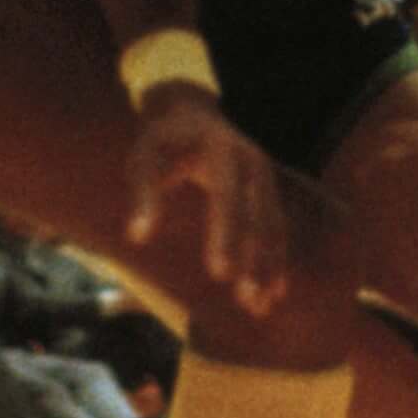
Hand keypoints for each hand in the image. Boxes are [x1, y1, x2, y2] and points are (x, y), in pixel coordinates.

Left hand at [124, 84, 286, 311]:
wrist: (192, 111)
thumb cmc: (164, 139)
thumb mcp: (146, 154)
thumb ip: (144, 192)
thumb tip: (139, 236)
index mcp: (224, 151)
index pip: (228, 197)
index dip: (226, 234)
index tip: (219, 273)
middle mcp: (254, 163)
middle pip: (258, 217)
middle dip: (255, 260)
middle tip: (247, 299)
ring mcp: (266, 178)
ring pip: (273, 226)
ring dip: (270, 266)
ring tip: (261, 306)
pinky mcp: (268, 192)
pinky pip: (277, 228)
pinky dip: (276, 259)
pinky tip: (275, 291)